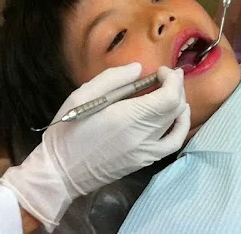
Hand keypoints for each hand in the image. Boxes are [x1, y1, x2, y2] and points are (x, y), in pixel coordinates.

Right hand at [0, 63, 189, 229]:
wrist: (61, 172)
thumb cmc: (68, 131)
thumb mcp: (83, 96)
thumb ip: (113, 79)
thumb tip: (138, 69)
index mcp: (128, 118)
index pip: (168, 97)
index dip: (171, 80)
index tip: (161, 70)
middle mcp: (143, 136)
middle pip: (175, 108)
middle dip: (176, 86)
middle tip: (166, 75)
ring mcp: (146, 152)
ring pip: (178, 125)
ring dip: (180, 104)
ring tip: (171, 92)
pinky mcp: (144, 161)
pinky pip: (172, 144)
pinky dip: (179, 127)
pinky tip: (175, 117)